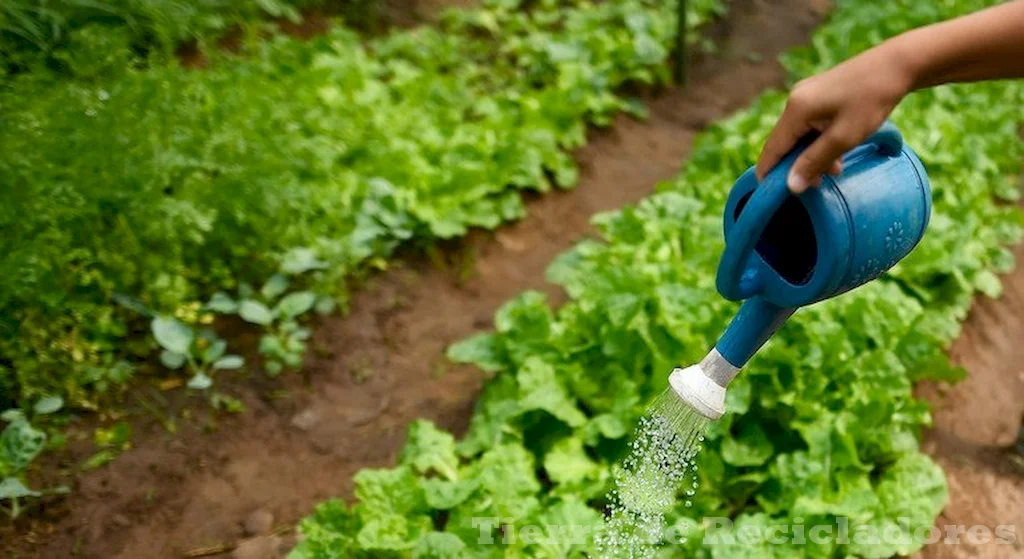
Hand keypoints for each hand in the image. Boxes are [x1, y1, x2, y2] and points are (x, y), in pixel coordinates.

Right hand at [755, 43, 914, 192]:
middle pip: (785, 142)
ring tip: (835, 171)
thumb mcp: (844, 137)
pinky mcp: (818, 94)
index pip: (773, 148)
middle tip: (817, 185)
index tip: (772, 196)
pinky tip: (837, 152)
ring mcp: (806, 95)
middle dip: (798, 166)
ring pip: (800, 135)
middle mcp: (795, 100)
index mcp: (796, 110)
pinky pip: (810, 125)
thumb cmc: (872, 100)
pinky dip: (819, 141)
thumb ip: (815, 162)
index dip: (769, 173)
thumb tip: (791, 186)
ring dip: (812, 155)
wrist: (897, 64)